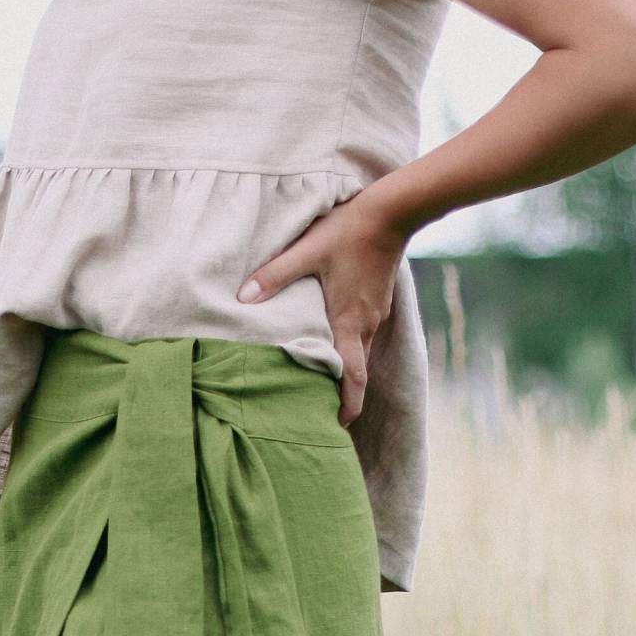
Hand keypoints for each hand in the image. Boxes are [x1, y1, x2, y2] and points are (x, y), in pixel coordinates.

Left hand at [235, 187, 414, 427]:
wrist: (393, 211)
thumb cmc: (349, 231)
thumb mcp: (307, 251)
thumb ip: (274, 275)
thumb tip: (242, 298)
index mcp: (349, 321)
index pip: (353, 375)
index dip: (348, 403)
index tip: (338, 424)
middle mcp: (365, 323)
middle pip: (355, 369)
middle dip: (341, 392)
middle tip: (321, 410)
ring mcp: (374, 312)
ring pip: (357, 349)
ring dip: (343, 368)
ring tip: (321, 379)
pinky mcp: (377, 300)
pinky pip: (362, 331)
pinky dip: (347, 344)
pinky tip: (331, 338)